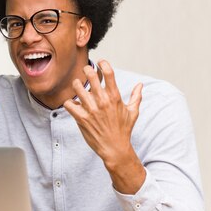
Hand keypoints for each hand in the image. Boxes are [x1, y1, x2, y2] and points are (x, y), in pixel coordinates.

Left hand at [63, 59, 144, 193]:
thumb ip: (136, 97)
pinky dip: (69, 102)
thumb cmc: (124, 130)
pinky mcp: (82, 118)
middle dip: (87, 69)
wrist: (115, 148)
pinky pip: (70, 104)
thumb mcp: (133, 112)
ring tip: (78, 86)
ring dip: (76, 84)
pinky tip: (73, 104)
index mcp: (115, 97)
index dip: (104, 64)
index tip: (101, 61)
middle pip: (91, 76)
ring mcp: (91, 110)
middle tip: (86, 70)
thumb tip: (140, 85)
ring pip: (77, 88)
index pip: (109, 73)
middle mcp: (103, 101)